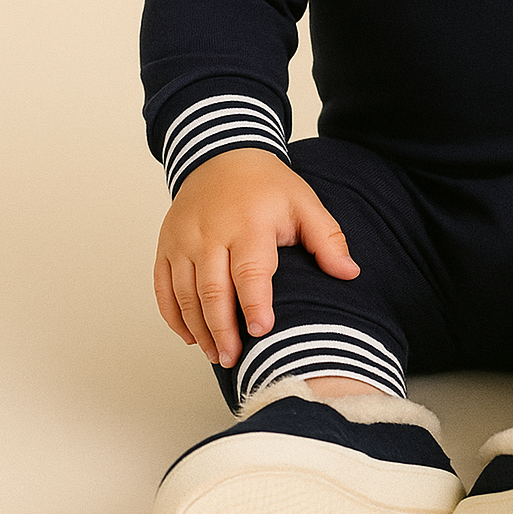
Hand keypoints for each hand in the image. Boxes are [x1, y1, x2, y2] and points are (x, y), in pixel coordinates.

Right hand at [153, 148, 358, 368]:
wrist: (222, 155)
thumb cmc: (267, 186)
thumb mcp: (304, 203)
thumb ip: (327, 239)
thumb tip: (350, 273)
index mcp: (249, 223)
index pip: (249, 270)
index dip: (254, 303)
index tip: (261, 331)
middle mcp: (210, 233)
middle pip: (212, 291)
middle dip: (223, 330)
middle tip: (235, 358)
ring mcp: (182, 240)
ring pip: (185, 295)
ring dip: (200, 330)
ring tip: (219, 354)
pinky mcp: (166, 245)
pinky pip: (162, 288)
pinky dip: (174, 317)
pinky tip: (192, 337)